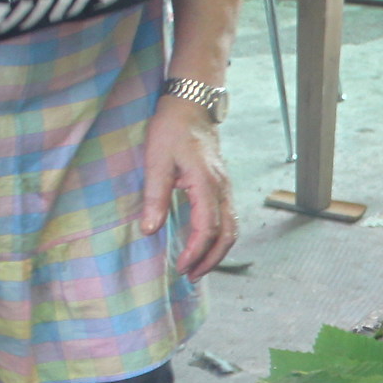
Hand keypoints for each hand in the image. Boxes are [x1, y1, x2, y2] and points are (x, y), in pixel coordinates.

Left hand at [141, 98, 237, 280]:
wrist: (192, 106)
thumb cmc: (172, 129)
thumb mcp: (156, 161)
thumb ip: (155, 197)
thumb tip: (150, 230)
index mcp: (206, 184)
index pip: (207, 228)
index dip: (195, 252)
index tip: (180, 267)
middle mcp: (222, 189)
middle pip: (228, 234)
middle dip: (211, 260)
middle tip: (191, 276)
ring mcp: (226, 188)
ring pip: (232, 228)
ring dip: (218, 251)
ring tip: (199, 267)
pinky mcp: (223, 186)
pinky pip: (229, 218)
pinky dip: (220, 237)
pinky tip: (206, 244)